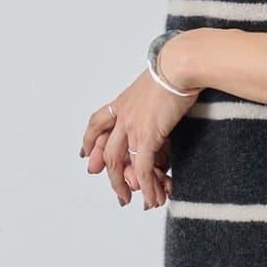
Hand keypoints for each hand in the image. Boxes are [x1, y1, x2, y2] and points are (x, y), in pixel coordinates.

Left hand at [80, 55, 198, 208]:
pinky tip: (152, 198)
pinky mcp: (147, 135)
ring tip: (130, 202)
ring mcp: (132, 126)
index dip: (89, 141)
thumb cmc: (176, 69)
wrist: (181, 64)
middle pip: (107, 150)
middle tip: (118, 194)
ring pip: (119, 163)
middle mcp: (122, 115)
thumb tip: (162, 105)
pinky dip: (147, 186)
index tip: (86, 156)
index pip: (96, 123)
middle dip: (109, 175)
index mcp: (123, 102)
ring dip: (124, 186)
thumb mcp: (156, 84)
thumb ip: (152, 100)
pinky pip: (142, 168)